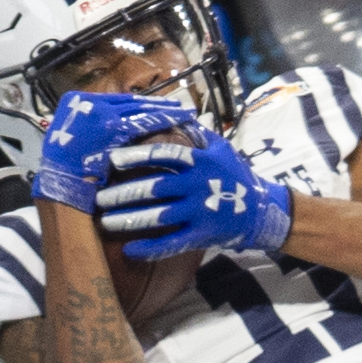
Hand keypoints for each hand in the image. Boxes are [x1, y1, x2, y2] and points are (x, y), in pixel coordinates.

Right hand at [32, 93, 198, 212]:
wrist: (64, 185)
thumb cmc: (70, 170)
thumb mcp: (78, 140)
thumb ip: (94, 128)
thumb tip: (118, 126)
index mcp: (75, 100)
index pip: (116, 100)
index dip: (140, 103)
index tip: (158, 104)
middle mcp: (86, 101)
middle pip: (130, 102)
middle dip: (157, 104)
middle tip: (179, 106)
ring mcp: (98, 112)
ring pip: (139, 109)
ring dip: (164, 110)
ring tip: (185, 112)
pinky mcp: (112, 127)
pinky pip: (142, 120)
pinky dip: (163, 120)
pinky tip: (179, 120)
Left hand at [97, 132, 294, 259]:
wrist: (262, 211)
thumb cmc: (236, 176)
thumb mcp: (220, 148)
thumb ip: (195, 132)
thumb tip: (171, 112)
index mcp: (199, 162)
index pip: (163, 155)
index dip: (137, 156)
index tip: (113, 159)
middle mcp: (198, 185)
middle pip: (155, 187)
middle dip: (124, 193)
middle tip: (99, 197)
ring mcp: (200, 212)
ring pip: (159, 216)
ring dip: (130, 219)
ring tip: (106, 222)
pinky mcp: (202, 235)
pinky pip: (172, 243)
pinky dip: (150, 248)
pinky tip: (129, 250)